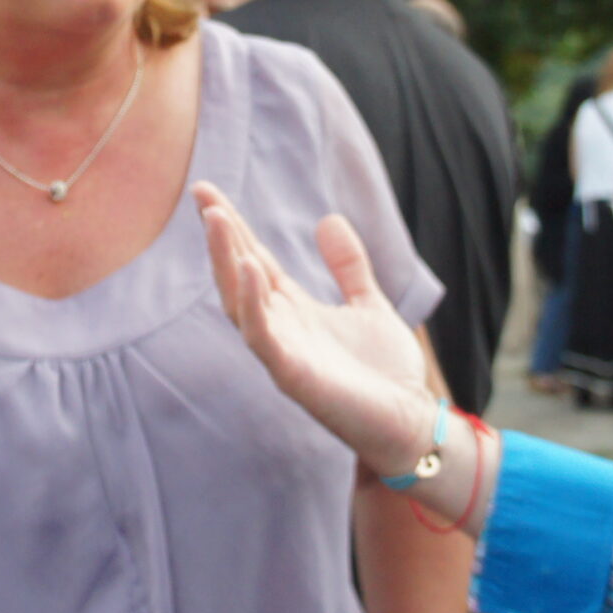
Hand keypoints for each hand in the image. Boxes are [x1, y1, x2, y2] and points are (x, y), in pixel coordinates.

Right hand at [194, 182, 438, 477]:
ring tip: (217, 219)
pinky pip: (263, 337)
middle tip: (202, 193)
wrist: (411, 422)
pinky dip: (253, 303)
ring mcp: (282, 353)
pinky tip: (251, 267)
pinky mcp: (293, 377)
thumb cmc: (387, 373)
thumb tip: (328, 220)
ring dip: (225, 261)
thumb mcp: (369, 305)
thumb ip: (348, 266)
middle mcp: (279, 329)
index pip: (252, 260)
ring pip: (239, 303)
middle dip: (219, 237)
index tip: (208, 190)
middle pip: (237, 276)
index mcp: (293, 311)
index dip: (232, 227)